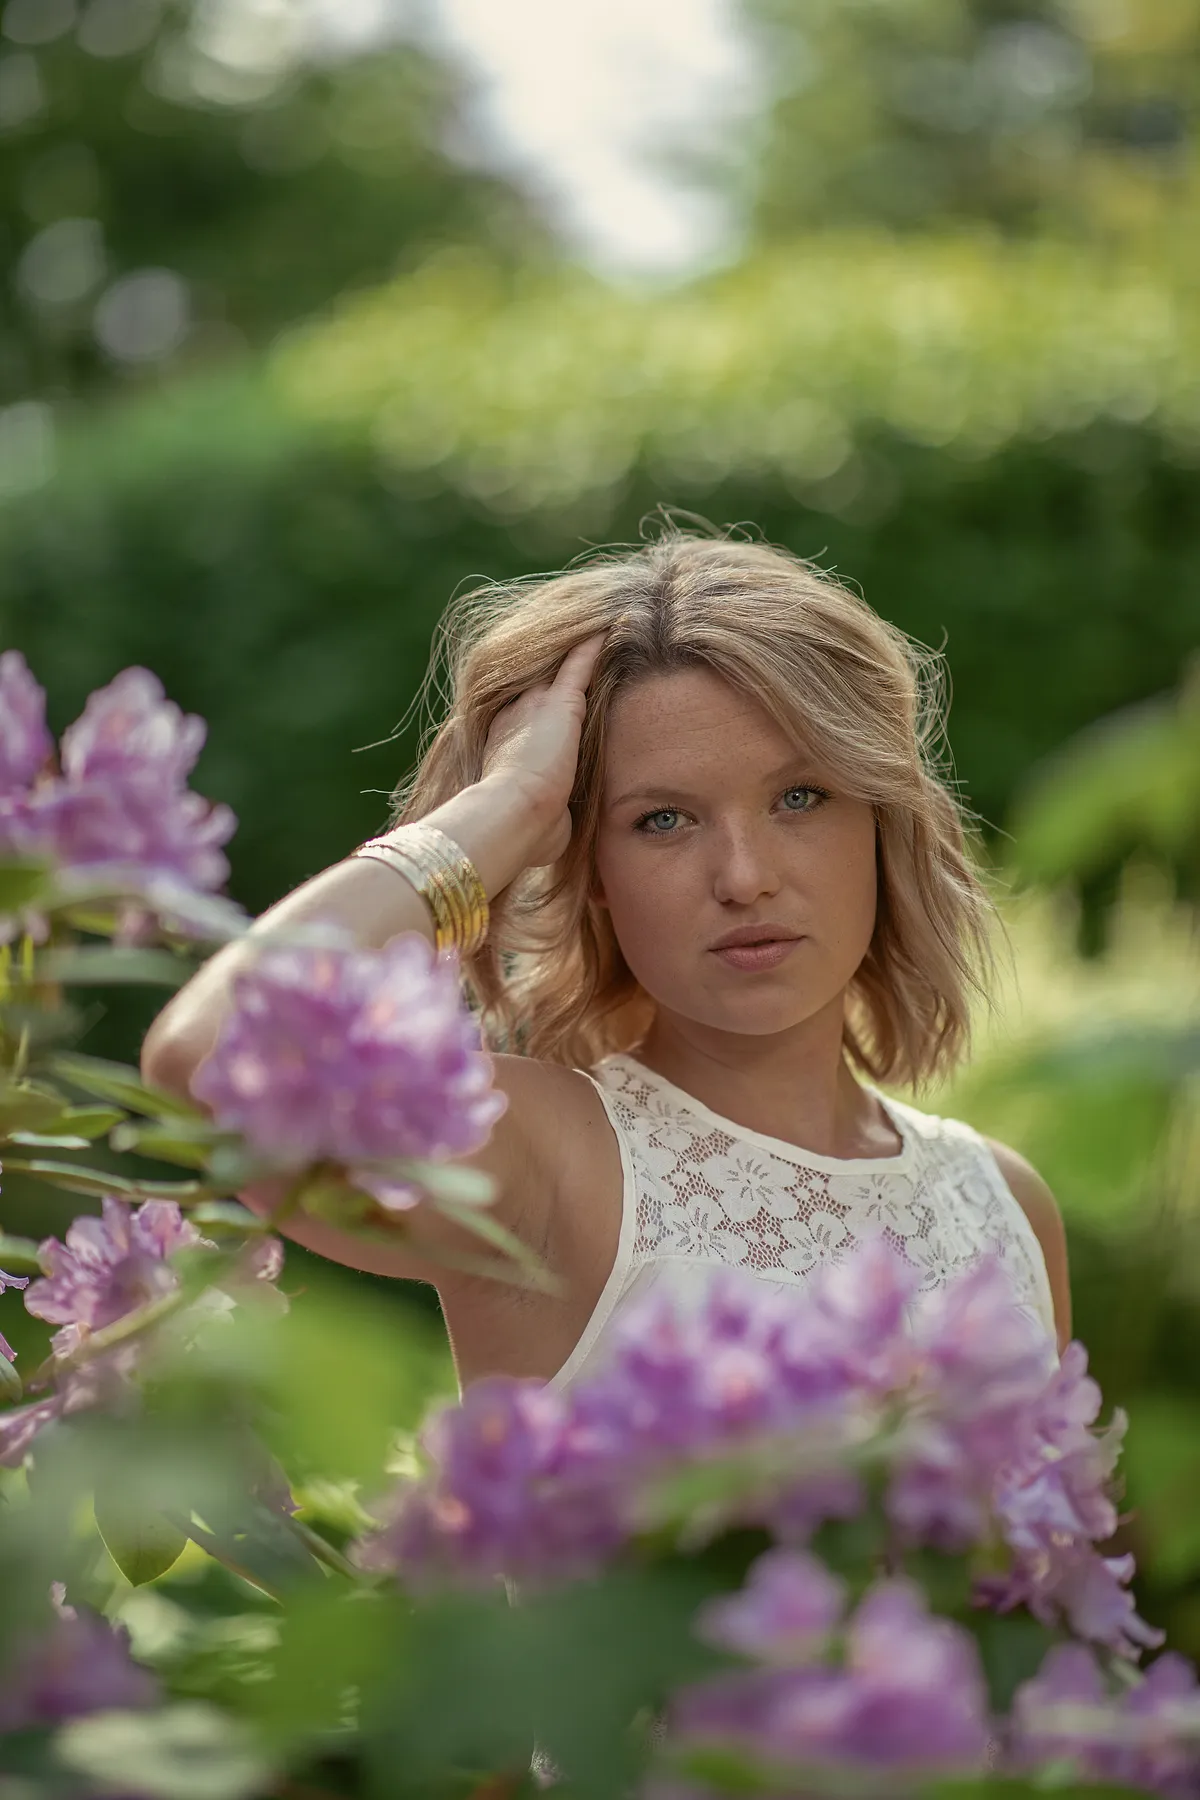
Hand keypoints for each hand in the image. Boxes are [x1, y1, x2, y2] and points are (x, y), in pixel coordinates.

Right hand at [480, 635, 605, 866]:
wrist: (511, 813)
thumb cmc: (522, 830)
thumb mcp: (536, 824)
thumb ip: (549, 819)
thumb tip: (552, 835)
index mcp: (506, 745)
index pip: (528, 718)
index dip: (540, 708)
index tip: (553, 703)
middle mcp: (517, 717)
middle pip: (542, 685)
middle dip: (558, 671)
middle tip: (579, 652)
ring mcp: (536, 706)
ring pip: (563, 668)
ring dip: (582, 652)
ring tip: (606, 629)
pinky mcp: (561, 703)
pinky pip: (582, 663)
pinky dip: (597, 645)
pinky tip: (617, 625)